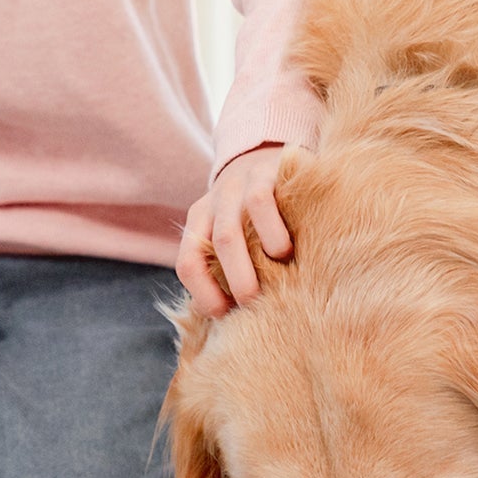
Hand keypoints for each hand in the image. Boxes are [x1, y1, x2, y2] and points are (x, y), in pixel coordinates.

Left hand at [176, 143, 292, 316]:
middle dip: (235, 282)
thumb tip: (232, 321)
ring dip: (252, 261)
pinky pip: (261, 201)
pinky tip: (288, 249)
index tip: (227, 316)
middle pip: (213, 248)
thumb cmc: (254, 215)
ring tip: (278, 277)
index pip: (188, 264)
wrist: (270, 155)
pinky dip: (272, 231)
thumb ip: (227, 267)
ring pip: (231, 229)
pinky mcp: (264, 173)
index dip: (204, 295)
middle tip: (255, 304)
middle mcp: (213, 203)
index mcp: (199, 223)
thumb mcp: (235, 235)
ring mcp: (237, 187)